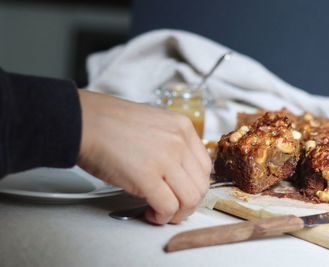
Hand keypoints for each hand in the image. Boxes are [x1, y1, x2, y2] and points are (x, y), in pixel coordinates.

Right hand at [78, 90, 211, 224]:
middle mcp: (179, 141)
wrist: (83, 120)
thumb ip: (170, 143)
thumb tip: (177, 172)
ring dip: (177, 214)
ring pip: (190, 199)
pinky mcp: (147, 176)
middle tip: (174, 209)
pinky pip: (168, 207)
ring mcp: (166, 158)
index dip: (195, 186)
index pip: (205, 167)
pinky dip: (161, 217)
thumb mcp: (153, 123)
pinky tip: (150, 213)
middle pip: (201, 185)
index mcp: (182, 127)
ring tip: (161, 212)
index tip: (183, 193)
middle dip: (189, 204)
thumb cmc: (108, 123)